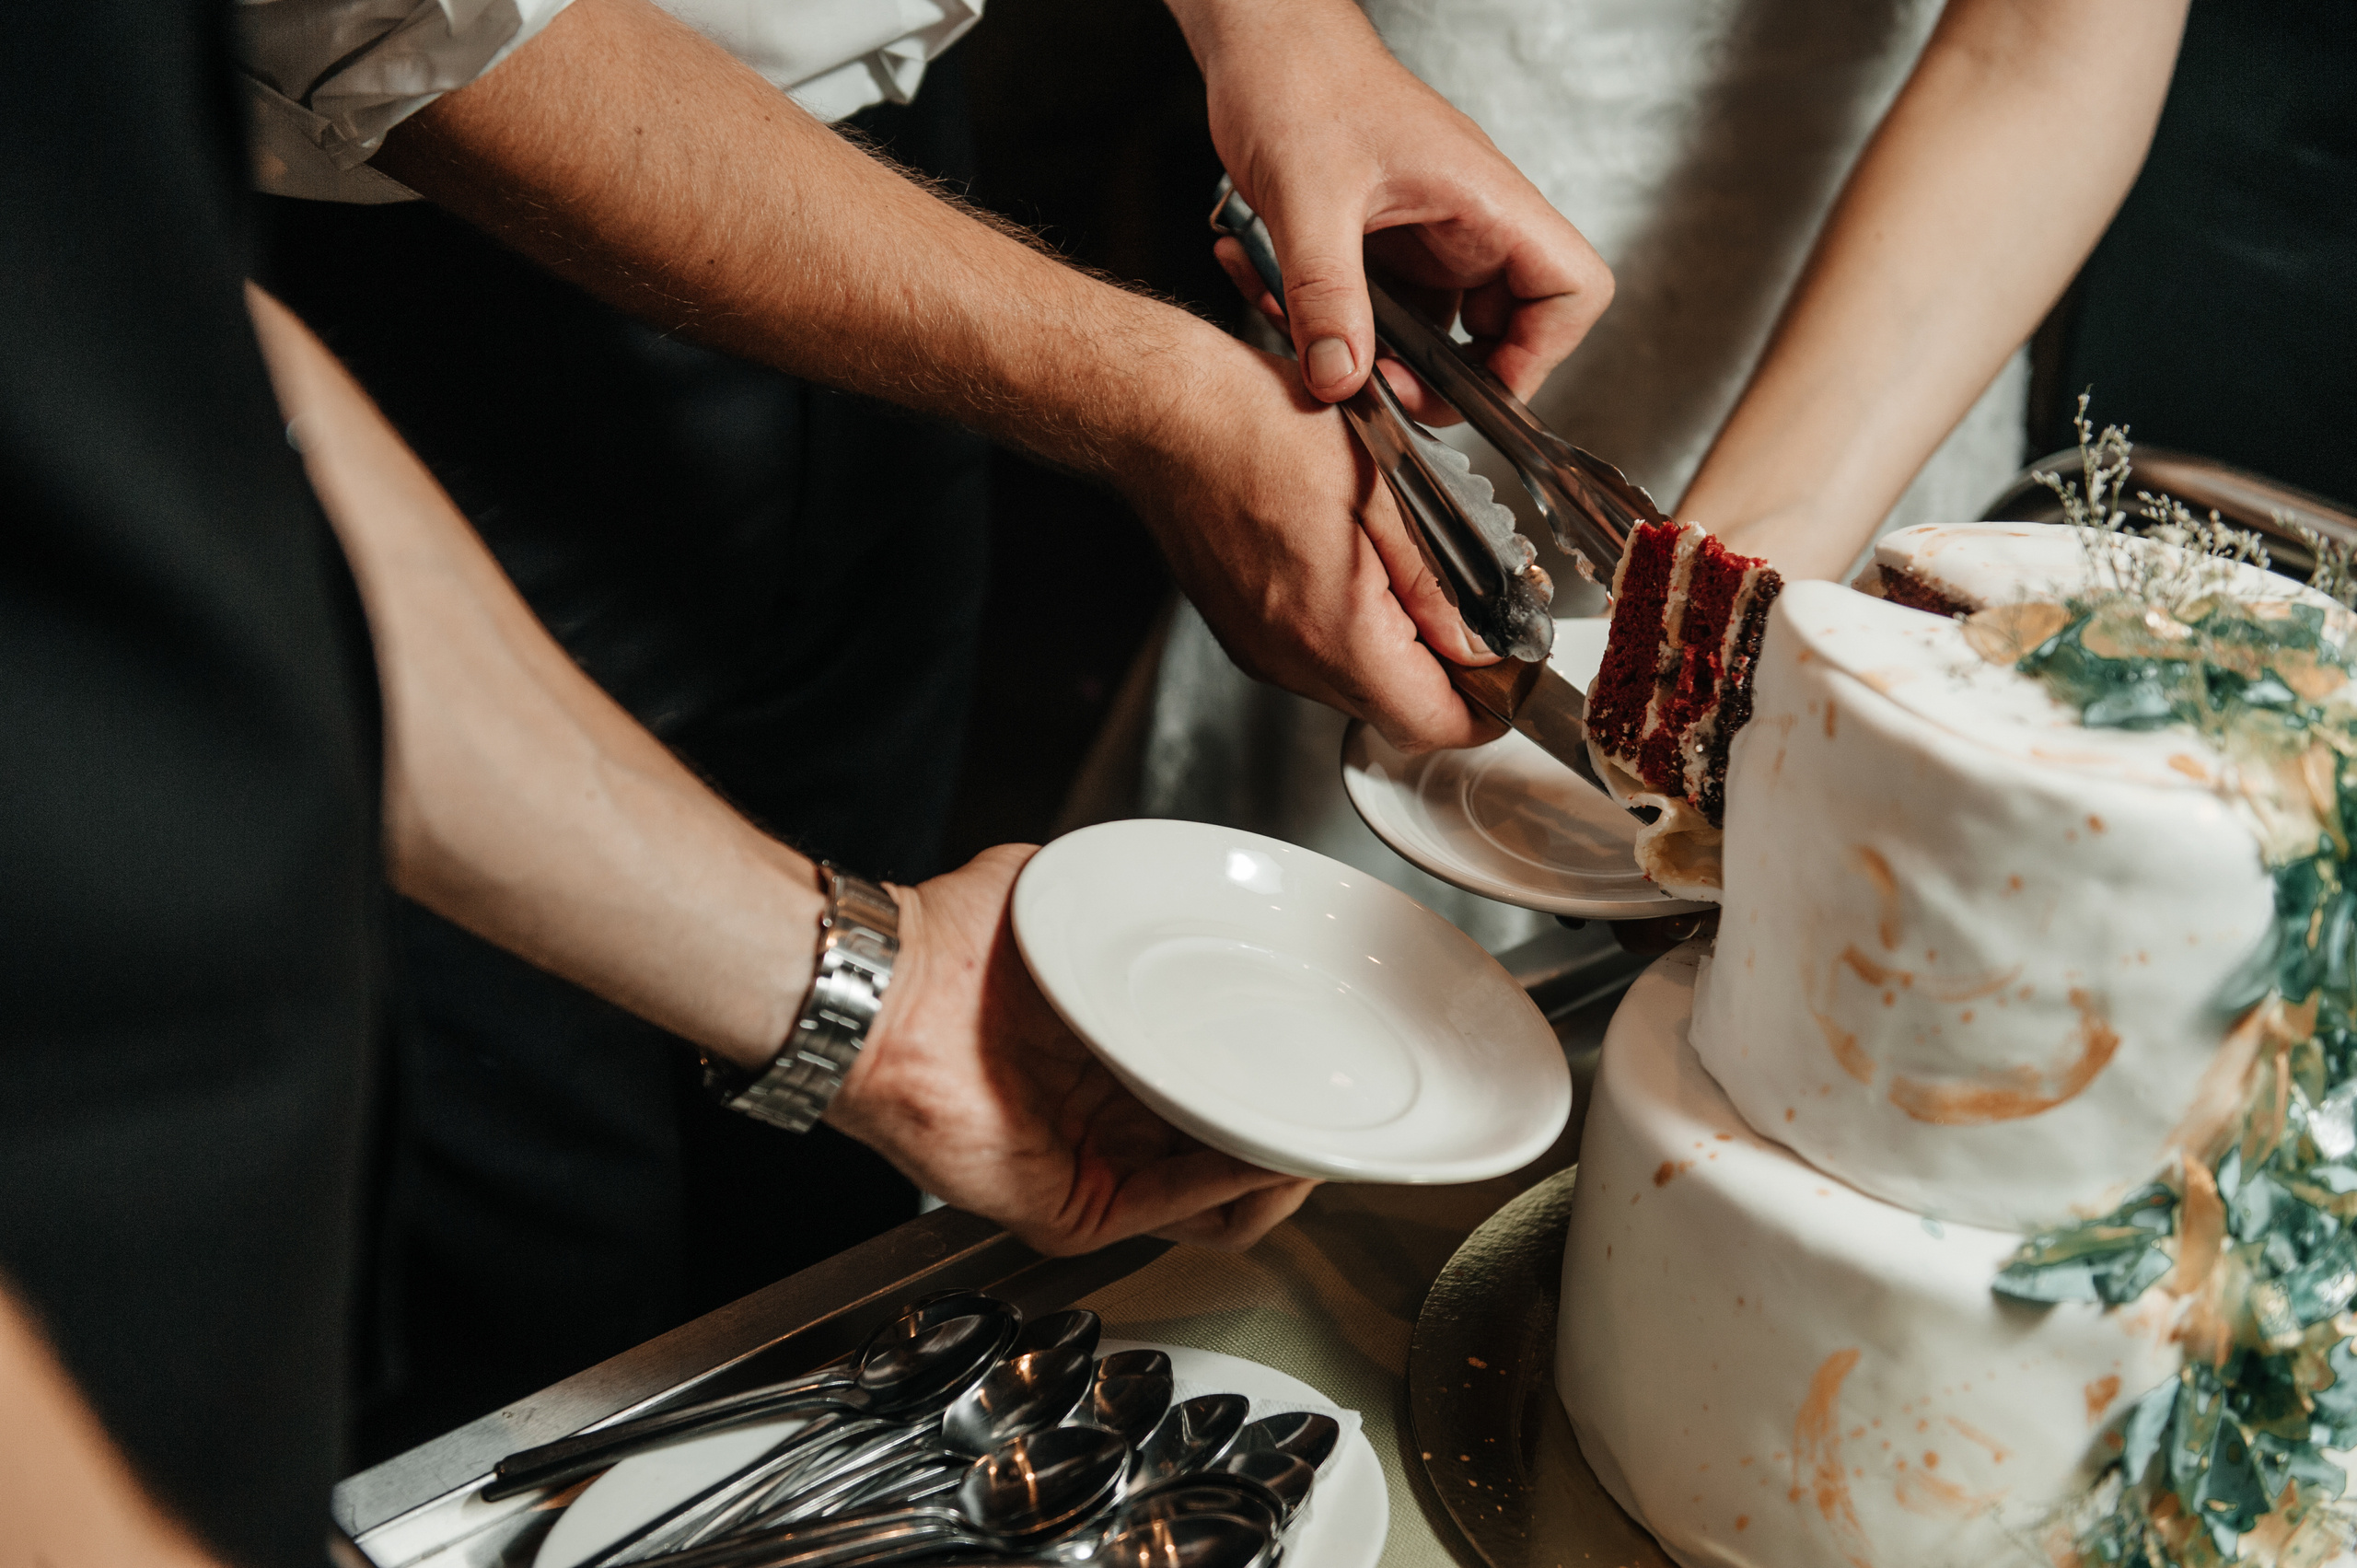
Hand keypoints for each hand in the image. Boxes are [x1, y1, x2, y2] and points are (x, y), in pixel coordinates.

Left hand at [829, 846, 1318, 1255]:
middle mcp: (1104, 1123)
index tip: (1322, 1058)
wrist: (889, 992)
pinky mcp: (1072, 1210)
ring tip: (1318, 1134)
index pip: (1210, 1090)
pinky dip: (1233, 1185)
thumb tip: (1177, 875)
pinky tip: (1268, 1149)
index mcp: (1107, 1060)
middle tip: (1341, 1110)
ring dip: (1278, 1170)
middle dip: (1293, 1137)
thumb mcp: (1062, 901)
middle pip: (1228, 1153)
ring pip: (1217, 1200)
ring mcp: (1091, 1171)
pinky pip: (1174, 1211)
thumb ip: (1122, 899)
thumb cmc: (952, 944)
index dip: (1271, 1079)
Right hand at [1130, 340, 1506, 752]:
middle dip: (1447, 677)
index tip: (1510, 672)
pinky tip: (1358, 568)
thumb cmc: (1260, 430)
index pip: (1433, 724)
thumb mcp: (1392, 491)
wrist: (1165, 415)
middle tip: (1475, 614)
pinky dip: (1353, 634)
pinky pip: (1316, 658)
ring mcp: (1262, 651)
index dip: (1487, 707)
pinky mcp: (1244, 632)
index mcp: (1337, 633)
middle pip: (1395, 713)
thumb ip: (1445, 584)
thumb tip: (1484, 644)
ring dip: (1399, 652)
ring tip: (1412, 576)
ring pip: (1357, 689)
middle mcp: (1293, 659)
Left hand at [1173, 0, 1611, 416]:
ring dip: (1385, 360)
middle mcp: (1473, 224)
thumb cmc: (1301, 81)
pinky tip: (1286, 307)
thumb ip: (1325, 293)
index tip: (1480, 390)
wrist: (1259, 43)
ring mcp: (1434, 240)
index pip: (1574, 289)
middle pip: (1512, 329)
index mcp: (1489, 200)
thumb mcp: (1306, 197)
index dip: (1543, 352)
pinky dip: (1343, 329)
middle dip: (1452, 379)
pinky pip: (1386, 315)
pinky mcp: (1391, 249)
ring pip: (1440, 333)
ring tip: (1323, 352)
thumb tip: (1341, 379)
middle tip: (1388, 393)